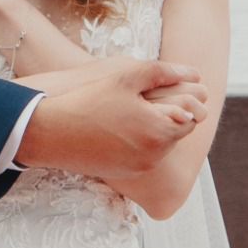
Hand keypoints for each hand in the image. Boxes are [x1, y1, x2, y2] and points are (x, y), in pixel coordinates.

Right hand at [16, 58, 207, 182]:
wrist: (52, 133)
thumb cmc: (89, 100)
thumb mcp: (127, 77)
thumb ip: (164, 73)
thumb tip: (196, 74)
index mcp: (160, 131)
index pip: (191, 117)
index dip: (180, 101)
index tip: (164, 92)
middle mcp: (154, 156)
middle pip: (176, 133)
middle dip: (167, 116)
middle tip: (144, 101)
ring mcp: (139, 168)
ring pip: (160, 146)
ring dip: (153, 130)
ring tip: (129, 112)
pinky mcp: (124, 174)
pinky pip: (143, 157)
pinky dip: (138, 143)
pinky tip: (117, 128)